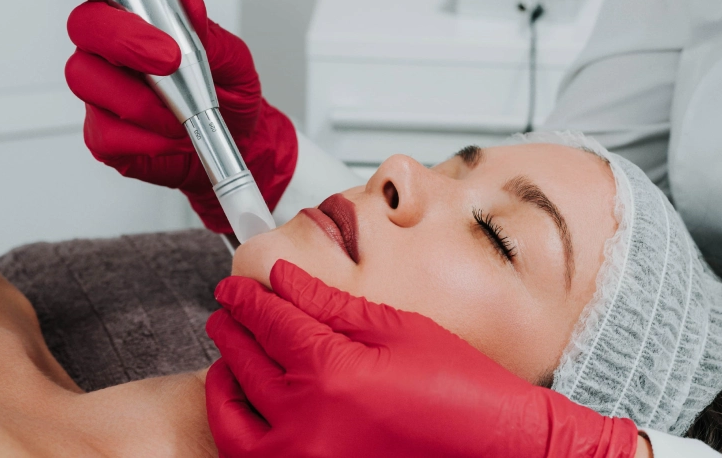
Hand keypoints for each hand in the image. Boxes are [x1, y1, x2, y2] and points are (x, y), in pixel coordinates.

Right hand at [39, 0, 297, 232]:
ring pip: (89, 79)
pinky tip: (168, 137)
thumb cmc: (229, 92)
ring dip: (142, 99)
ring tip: (180, 111)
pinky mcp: (101, 133)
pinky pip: (106, 132)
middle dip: (125, 39)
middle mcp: (109, 48)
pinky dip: (146, 138)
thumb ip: (207, 32)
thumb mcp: (232, 58)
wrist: (239, 142)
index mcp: (137, 16)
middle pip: (85, 25)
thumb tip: (189, 6)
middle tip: (168, 59)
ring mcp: (101, 90)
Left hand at [204, 260, 644, 457]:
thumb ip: (331, 306)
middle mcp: (308, 424)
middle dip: (232, 331)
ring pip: (235, 418)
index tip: (234, 287)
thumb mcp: (397, 332)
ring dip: (224, 382)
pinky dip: (238, 430)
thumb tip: (284, 280)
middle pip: (246, 364)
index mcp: (331, 373)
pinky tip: (246, 408)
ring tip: (227, 359)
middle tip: (227, 311)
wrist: (496, 449)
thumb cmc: (462, 393)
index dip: (248, 299)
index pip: (270, 323)